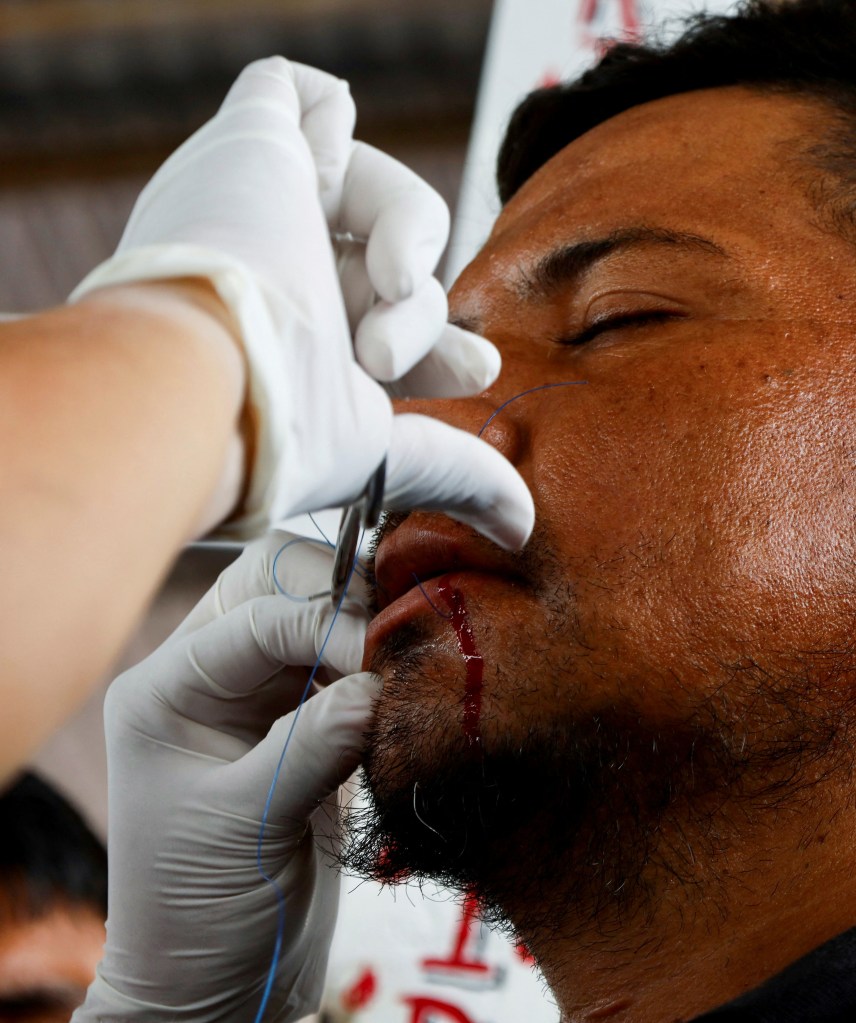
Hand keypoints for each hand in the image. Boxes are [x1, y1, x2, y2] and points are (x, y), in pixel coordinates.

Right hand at [70, 58, 533, 549]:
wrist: (201, 381)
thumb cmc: (284, 433)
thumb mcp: (388, 457)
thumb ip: (460, 474)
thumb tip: (523, 528)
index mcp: (295, 348)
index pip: (382, 323)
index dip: (437, 339)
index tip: (478, 369)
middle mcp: (272, 276)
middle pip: (384, 258)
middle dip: (425, 304)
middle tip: (401, 352)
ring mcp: (257, 208)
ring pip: (366, 183)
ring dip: (409, 232)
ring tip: (392, 290)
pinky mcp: (245, 149)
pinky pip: (291, 92)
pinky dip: (331, 117)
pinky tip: (334, 180)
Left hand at [74, 532, 376, 1021]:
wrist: (214, 983)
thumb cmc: (197, 913)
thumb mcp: (247, 827)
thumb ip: (312, 746)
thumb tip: (379, 685)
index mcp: (165, 689)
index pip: (254, 619)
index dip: (324, 625)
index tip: (381, 661)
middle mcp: (206, 679)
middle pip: (276, 588)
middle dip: (340, 602)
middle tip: (398, 639)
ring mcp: (254, 700)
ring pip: (315, 622)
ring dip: (362, 635)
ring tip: (406, 666)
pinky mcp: (298, 727)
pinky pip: (341, 671)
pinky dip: (373, 674)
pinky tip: (399, 694)